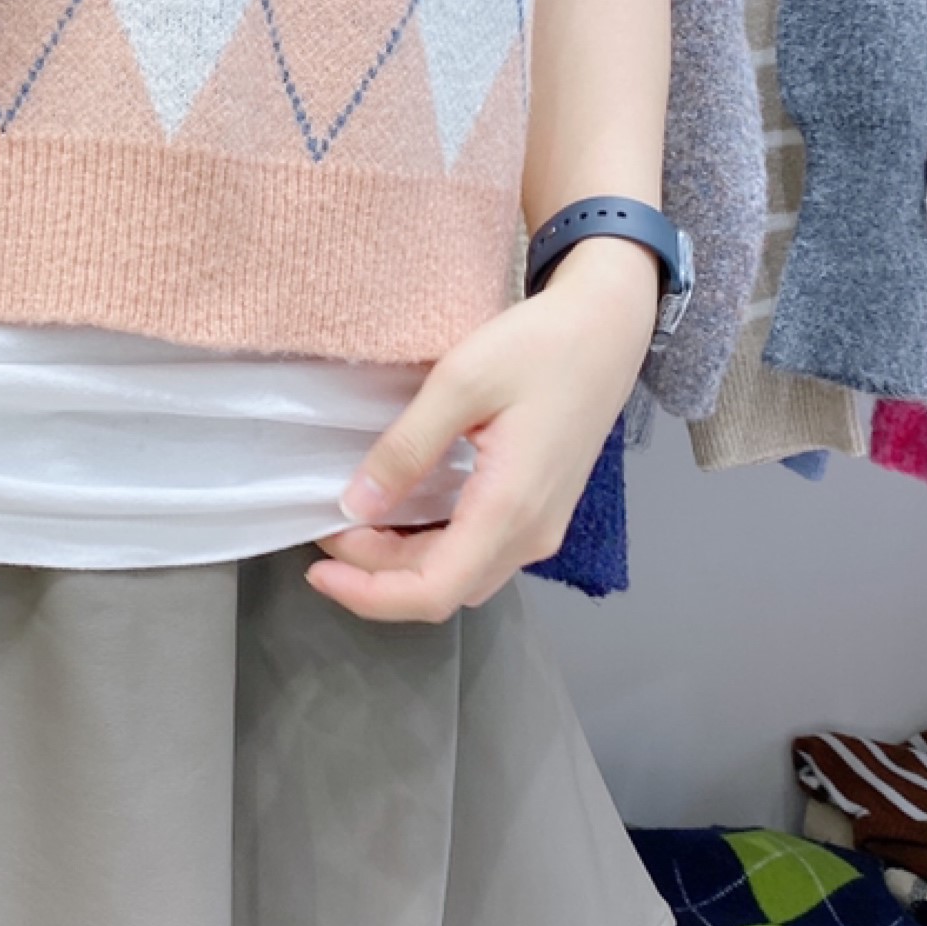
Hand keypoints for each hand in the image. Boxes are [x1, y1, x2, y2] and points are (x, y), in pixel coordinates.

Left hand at [308, 240, 661, 623]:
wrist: (608, 330)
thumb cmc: (540, 346)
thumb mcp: (461, 382)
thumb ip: (406, 448)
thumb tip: (354, 504)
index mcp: (510, 507)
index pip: (433, 591)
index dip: (369, 596)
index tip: (318, 571)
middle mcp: (531, 534)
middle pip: (442, 587)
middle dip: (374, 575)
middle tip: (326, 529)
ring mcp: (541, 527)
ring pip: (460, 575)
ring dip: (401, 565)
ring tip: (352, 526)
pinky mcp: (540, 512)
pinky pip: (478, 553)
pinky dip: (429, 548)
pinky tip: (399, 515)